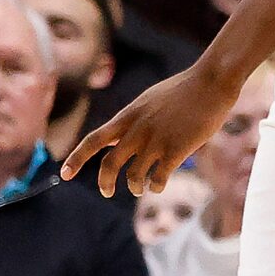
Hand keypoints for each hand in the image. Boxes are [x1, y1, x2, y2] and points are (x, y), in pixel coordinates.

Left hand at [66, 61, 237, 198]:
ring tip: (141, 190)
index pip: (93, 140)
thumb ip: (133, 120)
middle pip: (110, 164)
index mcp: (127, 117)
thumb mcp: (148, 102)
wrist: (210, 83)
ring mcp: (156, 141)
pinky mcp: (177, 149)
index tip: (64, 174)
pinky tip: (159, 186)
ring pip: (135, 176)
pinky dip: (156, 186)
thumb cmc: (183, 90)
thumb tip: (121, 136)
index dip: (76, 159)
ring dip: (136, 187)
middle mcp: (137, 131)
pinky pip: (159, 178)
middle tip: (107, 192)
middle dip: (105, 182)